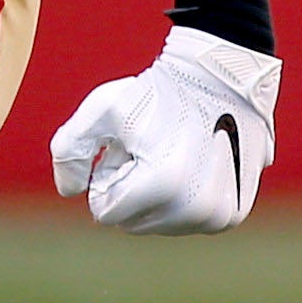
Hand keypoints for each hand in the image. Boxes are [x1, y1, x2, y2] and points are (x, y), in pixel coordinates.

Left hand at [48, 27, 279, 233]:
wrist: (220, 77)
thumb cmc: (157, 91)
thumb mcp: (102, 108)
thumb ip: (70, 150)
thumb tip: (70, 191)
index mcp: (161, 185)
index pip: (104, 212)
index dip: (107, 176)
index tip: (126, 147)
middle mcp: (194, 208)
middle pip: (132, 223)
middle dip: (131, 188)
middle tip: (150, 148)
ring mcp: (217, 215)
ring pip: (159, 225)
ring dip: (156, 195)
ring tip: (173, 153)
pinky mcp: (232, 214)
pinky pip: (186, 222)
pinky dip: (181, 200)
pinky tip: (193, 164)